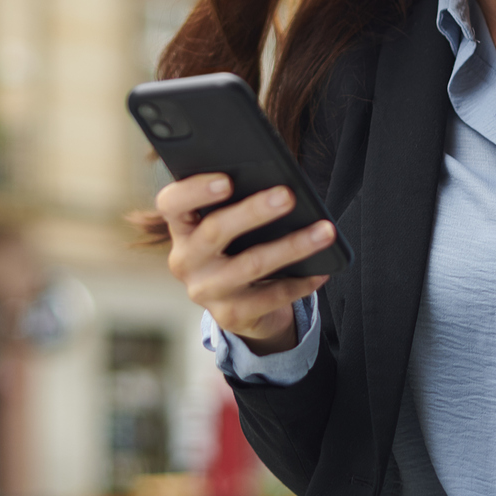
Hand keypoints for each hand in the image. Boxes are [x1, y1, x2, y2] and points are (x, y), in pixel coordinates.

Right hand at [157, 174, 334, 354]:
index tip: (226, 180)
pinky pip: (270, 296)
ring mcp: (205, 291)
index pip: (171, 204)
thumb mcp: (229, 226)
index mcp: (181, 228)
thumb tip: (278, 185)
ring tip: (323, 231)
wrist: (241, 306)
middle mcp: (185, 260)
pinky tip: (321, 270)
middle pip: (215, 231)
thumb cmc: (238, 249)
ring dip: (292, 246)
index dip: (195, 190)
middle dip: (254, 211)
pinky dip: (300, 282)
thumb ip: (237, 203)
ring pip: (251, 265)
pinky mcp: (229, 315)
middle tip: (287, 196)